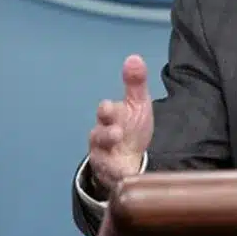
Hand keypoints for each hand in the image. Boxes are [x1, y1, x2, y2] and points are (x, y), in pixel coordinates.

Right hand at [88, 54, 153, 195]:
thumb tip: (134, 57)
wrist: (129, 158)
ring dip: (110, 158)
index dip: (107, 110)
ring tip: (121, 160)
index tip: (111, 108)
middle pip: (99, 135)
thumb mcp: (137, 104)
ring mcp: (105, 157)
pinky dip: (119, 178)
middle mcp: (103, 137)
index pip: (105, 111)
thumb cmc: (131, 127)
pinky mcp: (111, 175)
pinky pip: (112, 178)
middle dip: (105, 134)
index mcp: (110, 117)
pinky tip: (127, 178)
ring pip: (101, 157)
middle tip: (116, 133)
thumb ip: (135, 83)